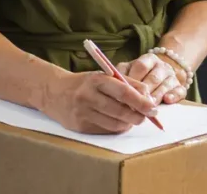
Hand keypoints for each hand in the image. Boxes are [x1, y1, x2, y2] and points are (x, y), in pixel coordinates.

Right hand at [39, 71, 158, 133]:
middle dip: (138, 115)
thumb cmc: (84, 83)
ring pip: (114, 123)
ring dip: (129, 123)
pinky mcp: (80, 127)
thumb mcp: (102, 76)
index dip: (140, 101)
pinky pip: (105, 130)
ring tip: (134, 118)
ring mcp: (82, 113)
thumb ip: (125, 82)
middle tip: (148, 116)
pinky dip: (117, 128)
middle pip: (120, 110)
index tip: (153, 107)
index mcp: (95, 80)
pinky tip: (119, 122)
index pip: (123, 91)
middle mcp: (87, 96)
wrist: (53, 92)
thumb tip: (147, 95)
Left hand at [117, 53, 187, 104]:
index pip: (141, 66)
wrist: (162, 74)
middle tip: (135, 104)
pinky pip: (179, 91)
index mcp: (148, 59)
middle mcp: (161, 66)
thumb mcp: (130, 70)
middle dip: (145, 91)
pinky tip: (167, 101)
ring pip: (165, 85)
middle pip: (153, 77)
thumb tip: (113, 84)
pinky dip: (173, 96)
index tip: (125, 93)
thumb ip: (123, 75)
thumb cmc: (140, 75)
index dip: (133, 80)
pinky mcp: (180, 87)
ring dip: (156, 96)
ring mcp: (172, 76)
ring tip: (147, 107)